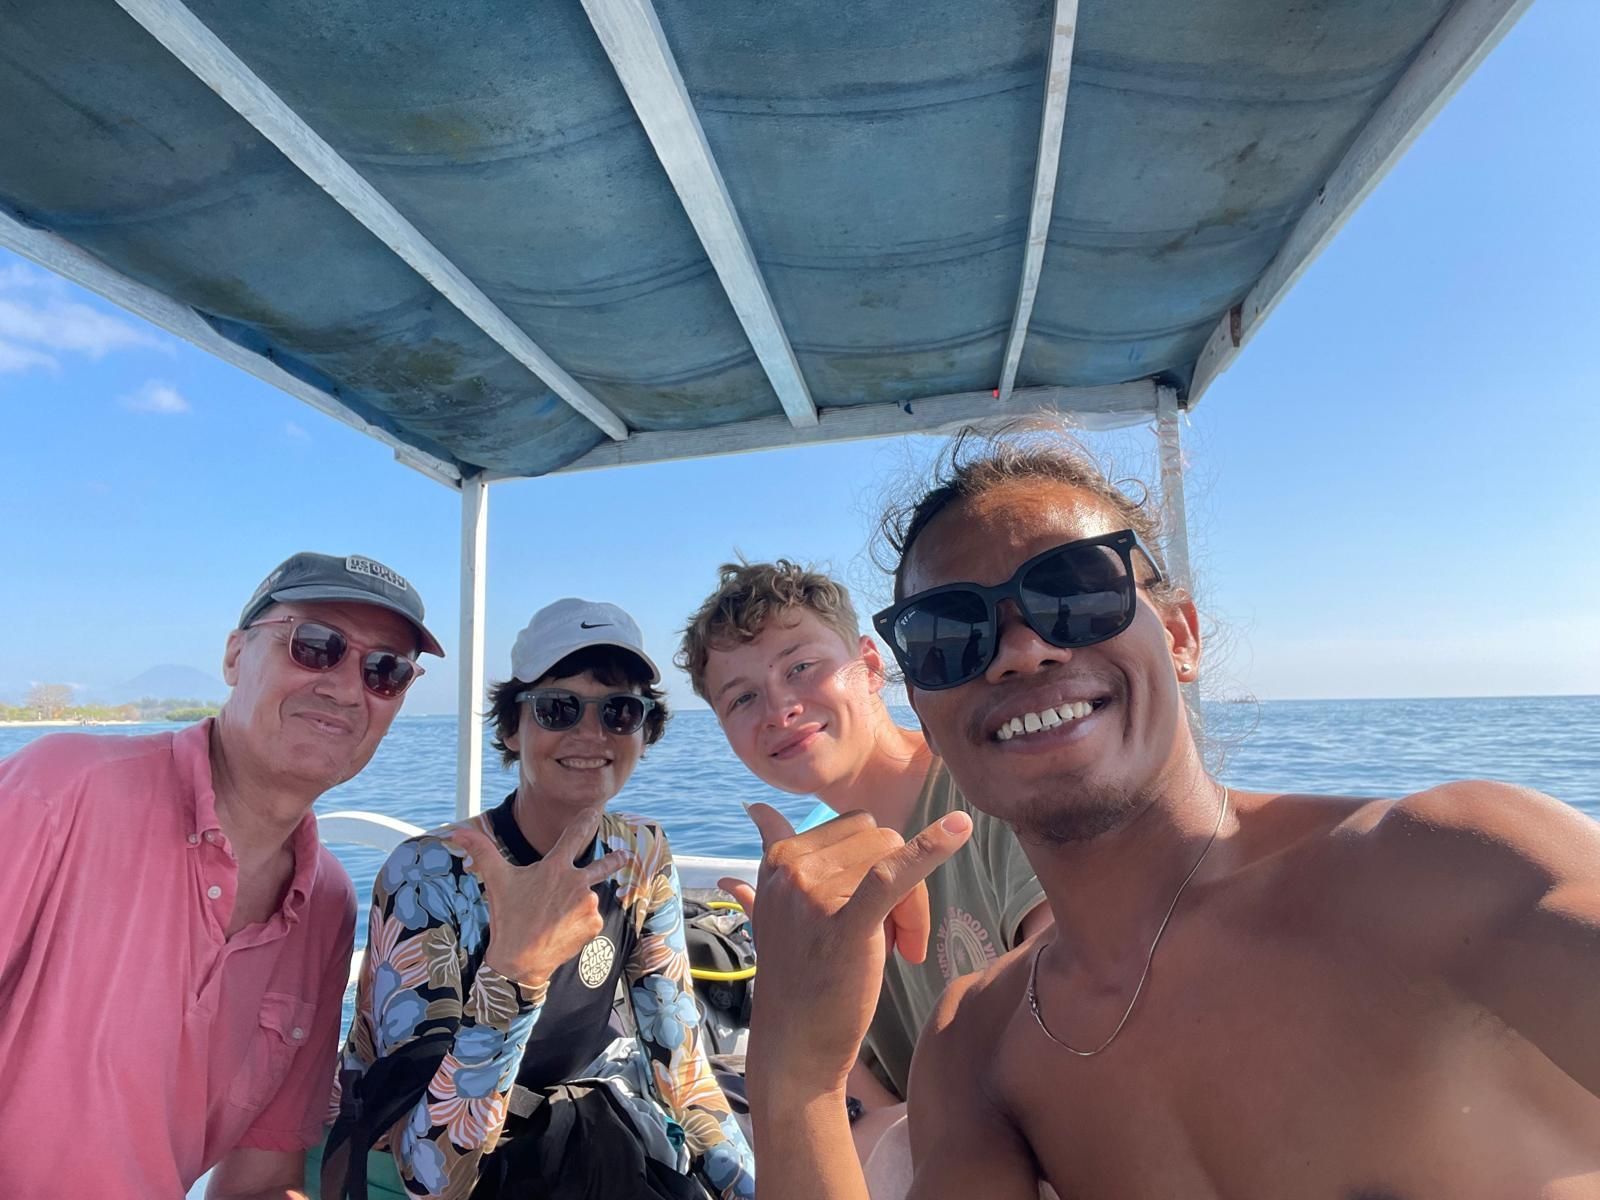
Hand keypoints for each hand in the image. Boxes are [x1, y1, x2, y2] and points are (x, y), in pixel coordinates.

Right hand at [447, 811, 626, 985]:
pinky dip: (578, 924)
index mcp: (555, 867)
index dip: (585, 820)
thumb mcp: (496, 881)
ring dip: (574, 906)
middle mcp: (577, 882)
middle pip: (603, 865)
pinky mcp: (594, 925)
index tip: (595, 810)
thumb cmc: (507, 917)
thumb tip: (455, 831)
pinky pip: (589, 920)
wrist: (520, 961)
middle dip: (615, 859)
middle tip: (624, 855)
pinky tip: (560, 932)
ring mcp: (588, 905)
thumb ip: (481, 851)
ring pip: (585, 899)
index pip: (574, 835)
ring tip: (552, 920)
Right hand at [719, 805, 971, 1096]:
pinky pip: (894, 873)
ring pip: (895, 858)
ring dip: (909, 905)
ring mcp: (815, 895)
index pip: (855, 829)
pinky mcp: (847, 924)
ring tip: (894, 949)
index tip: (867, 911)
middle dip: (898, 882)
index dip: (874, 865)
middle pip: (879, 839)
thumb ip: (769, 853)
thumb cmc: (796, 978)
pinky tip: (960, 829)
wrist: (794, 1045)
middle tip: (891, 937)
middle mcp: (792, 869)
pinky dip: (932, 848)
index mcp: (779, 859)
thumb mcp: (772, 907)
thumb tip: (756, 808)